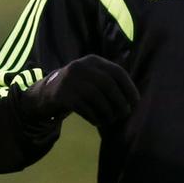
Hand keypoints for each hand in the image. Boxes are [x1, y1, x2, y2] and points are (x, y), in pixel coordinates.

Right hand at [22, 55, 139, 126]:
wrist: (48, 91)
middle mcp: (82, 67)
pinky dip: (94, 117)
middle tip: (124, 114)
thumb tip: (133, 99)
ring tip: (111, 119)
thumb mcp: (93, 76)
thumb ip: (110, 81)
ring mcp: (71, 80)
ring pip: (97, 98)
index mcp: (94, 60)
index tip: (135, 102)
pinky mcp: (63, 95)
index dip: (129, 87)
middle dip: (120, 102)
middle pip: (108, 85)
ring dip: (108, 112)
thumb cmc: (80, 86)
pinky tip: (98, 121)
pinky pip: (84, 108)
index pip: (117, 72)